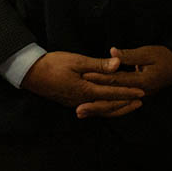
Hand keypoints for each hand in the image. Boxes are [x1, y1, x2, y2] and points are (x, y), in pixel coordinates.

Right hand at [20, 51, 144, 113]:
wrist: (30, 73)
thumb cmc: (53, 64)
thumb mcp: (77, 61)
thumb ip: (99, 65)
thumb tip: (118, 65)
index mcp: (85, 90)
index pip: (112, 93)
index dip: (128, 93)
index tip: (142, 93)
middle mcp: (82, 100)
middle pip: (108, 106)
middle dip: (125, 104)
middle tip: (141, 102)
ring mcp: (75, 102)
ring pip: (101, 109)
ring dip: (116, 108)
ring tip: (129, 104)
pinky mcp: (71, 101)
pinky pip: (93, 107)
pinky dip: (105, 107)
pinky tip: (109, 104)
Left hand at [76, 45, 171, 117]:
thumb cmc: (165, 58)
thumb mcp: (148, 52)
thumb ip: (129, 55)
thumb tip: (112, 52)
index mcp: (142, 82)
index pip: (117, 81)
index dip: (99, 78)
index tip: (84, 77)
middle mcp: (139, 93)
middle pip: (114, 101)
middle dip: (95, 105)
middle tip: (78, 109)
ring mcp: (138, 97)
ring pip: (115, 106)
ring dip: (98, 109)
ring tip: (81, 112)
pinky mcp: (135, 97)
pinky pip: (119, 104)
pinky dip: (106, 107)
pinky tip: (93, 108)